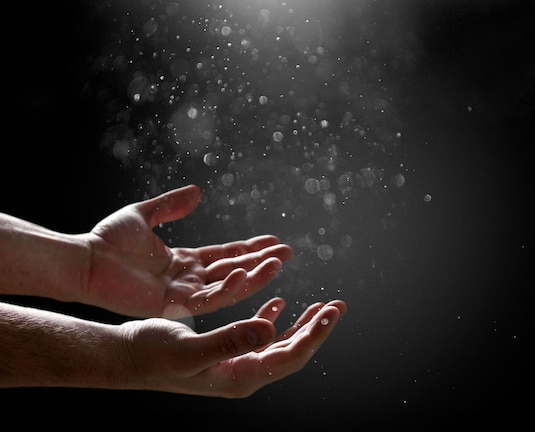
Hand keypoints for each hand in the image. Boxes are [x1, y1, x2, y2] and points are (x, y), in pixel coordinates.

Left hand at [83, 185, 292, 317]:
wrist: (86, 258)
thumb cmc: (108, 240)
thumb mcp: (144, 214)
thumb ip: (171, 205)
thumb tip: (198, 191)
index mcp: (184, 261)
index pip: (225, 255)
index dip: (249, 249)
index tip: (274, 241)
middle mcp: (189, 280)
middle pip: (234, 271)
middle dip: (261, 262)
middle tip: (287, 252)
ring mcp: (183, 294)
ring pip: (228, 287)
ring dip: (254, 276)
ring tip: (277, 262)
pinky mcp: (174, 304)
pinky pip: (208, 298)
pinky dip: (227, 288)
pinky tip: (244, 272)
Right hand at [120, 297, 346, 396]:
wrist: (125, 358)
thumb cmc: (152, 354)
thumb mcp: (190, 348)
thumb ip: (231, 340)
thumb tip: (272, 330)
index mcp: (239, 376)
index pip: (289, 356)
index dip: (314, 335)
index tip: (331, 312)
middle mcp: (242, 374)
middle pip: (290, 351)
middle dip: (316, 329)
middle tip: (336, 306)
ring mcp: (234, 365)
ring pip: (277, 344)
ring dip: (300, 325)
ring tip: (320, 307)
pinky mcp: (225, 353)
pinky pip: (258, 337)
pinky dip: (271, 319)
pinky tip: (279, 305)